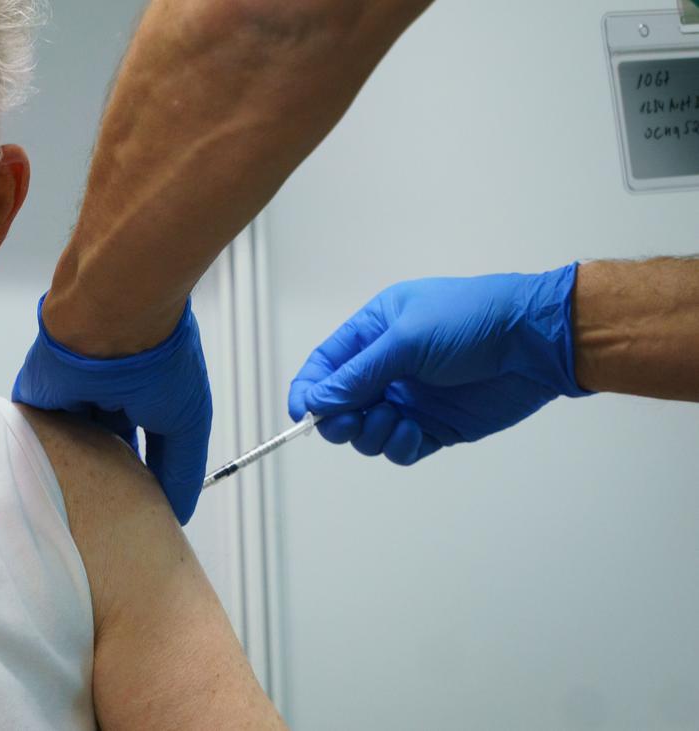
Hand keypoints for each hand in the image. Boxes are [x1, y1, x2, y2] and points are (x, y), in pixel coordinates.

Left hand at [13, 295, 212, 524]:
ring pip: (66, 446)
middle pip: (98, 452)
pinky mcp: (36, 393)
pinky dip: (37, 455)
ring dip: (69, 471)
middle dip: (100, 482)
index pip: (137, 450)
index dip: (137, 482)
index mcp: (143, 399)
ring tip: (69, 512)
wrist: (111, 311)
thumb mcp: (186, 422)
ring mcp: (69, 395)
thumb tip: (177, 514)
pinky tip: (40, 486)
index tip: (134, 519)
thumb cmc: (158, 359)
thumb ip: (181, 470)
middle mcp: (105, 397)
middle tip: (98, 524)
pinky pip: (33, 433)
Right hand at [288, 263, 591, 464]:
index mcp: (373, 332)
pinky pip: (400, 448)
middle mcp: (387, 367)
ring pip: (366, 432)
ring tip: (394, 418)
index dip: (308, 390)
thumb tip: (315, 402)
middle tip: (350, 421)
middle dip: (338, 418)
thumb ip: (358, 374)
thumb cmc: (472, 320)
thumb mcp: (406, 339)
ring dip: (370, 433)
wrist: (536, 341)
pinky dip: (399, 446)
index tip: (301, 414)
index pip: (325, 365)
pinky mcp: (435, 426)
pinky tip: (414, 431)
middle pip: (339, 405)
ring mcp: (410, 398)